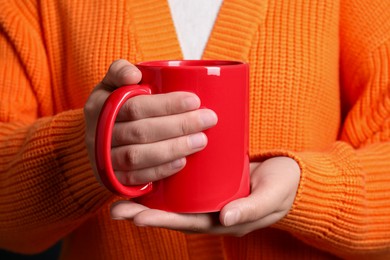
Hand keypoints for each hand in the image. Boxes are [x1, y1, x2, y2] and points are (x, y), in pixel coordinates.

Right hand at [84, 59, 217, 185]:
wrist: (97, 140)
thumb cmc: (114, 107)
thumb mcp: (110, 85)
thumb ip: (120, 71)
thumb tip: (135, 75)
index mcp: (99, 106)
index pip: (135, 106)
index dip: (166, 104)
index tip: (195, 100)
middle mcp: (98, 134)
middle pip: (141, 132)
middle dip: (179, 125)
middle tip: (209, 119)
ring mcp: (103, 160)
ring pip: (138, 156)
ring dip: (173, 148)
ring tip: (201, 140)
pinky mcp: (112, 180)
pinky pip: (135, 178)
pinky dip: (159, 170)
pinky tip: (181, 162)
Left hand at [110, 156, 300, 235]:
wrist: (290, 175)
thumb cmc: (283, 187)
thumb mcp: (271, 197)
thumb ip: (252, 208)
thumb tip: (226, 220)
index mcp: (222, 221)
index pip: (187, 223)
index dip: (162, 221)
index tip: (137, 217)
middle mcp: (210, 212)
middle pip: (174, 215)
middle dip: (145, 213)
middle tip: (116, 209)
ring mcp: (208, 198)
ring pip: (175, 201)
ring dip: (150, 198)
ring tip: (121, 193)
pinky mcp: (209, 182)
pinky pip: (185, 185)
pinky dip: (165, 180)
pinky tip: (148, 171)